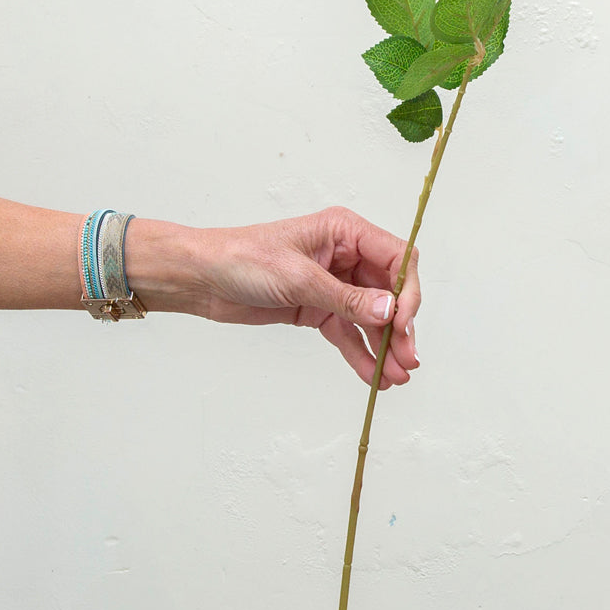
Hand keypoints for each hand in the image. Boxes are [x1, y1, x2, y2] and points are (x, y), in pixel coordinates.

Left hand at [128, 206, 420, 387]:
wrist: (201, 279)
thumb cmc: (243, 259)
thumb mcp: (298, 278)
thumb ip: (347, 298)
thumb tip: (389, 312)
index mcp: (345, 232)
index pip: (397, 258)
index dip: (407, 292)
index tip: (403, 324)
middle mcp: (344, 256)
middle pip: (389, 292)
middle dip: (400, 327)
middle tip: (408, 360)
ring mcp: (333, 284)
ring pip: (371, 318)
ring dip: (384, 347)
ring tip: (394, 378)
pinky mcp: (318, 308)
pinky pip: (348, 332)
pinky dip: (361, 354)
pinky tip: (372, 376)